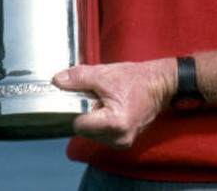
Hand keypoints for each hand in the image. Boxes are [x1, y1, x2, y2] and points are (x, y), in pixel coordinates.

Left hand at [52, 59, 174, 148]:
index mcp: (114, 123)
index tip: (81, 97)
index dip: (75, 109)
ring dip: (93, 118)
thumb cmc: (135, 79)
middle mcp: (119, 138)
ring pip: (91, 134)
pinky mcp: (124, 141)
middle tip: (97, 97)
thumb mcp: (103, 74)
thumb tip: (57, 81)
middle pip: (84, 131)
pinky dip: (101, 121)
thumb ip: (78, 78)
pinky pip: (101, 134)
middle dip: (85, 113)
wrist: (159, 84)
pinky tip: (110, 108)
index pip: (79, 125)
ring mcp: (123, 142)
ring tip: (106, 102)